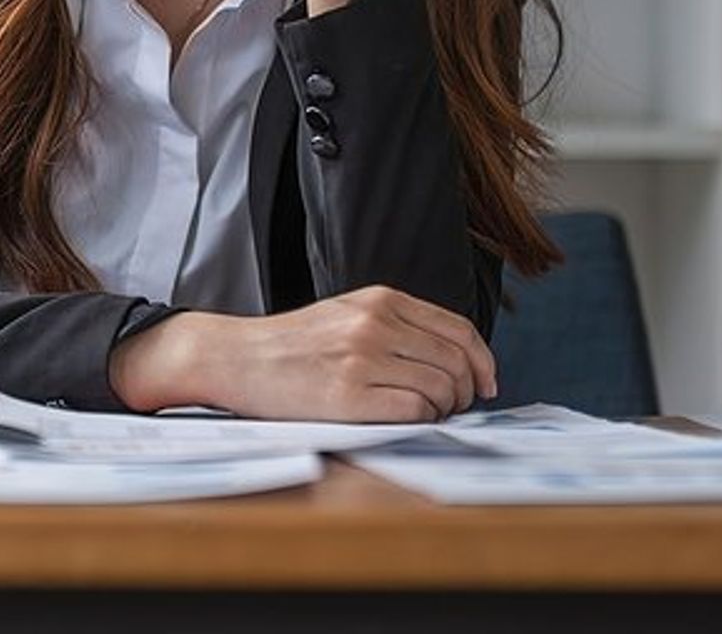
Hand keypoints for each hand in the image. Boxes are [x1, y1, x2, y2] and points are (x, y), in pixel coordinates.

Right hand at [110, 285, 497, 421]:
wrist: (236, 357)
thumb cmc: (292, 344)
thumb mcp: (347, 314)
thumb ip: (395, 326)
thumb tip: (454, 361)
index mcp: (380, 300)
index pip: (458, 330)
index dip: (482, 361)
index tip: (486, 383)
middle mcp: (376, 323)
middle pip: (456, 362)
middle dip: (466, 392)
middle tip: (454, 407)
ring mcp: (363, 358)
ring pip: (441, 389)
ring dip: (443, 410)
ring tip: (423, 415)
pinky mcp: (349, 395)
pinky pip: (415, 411)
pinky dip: (421, 421)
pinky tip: (403, 421)